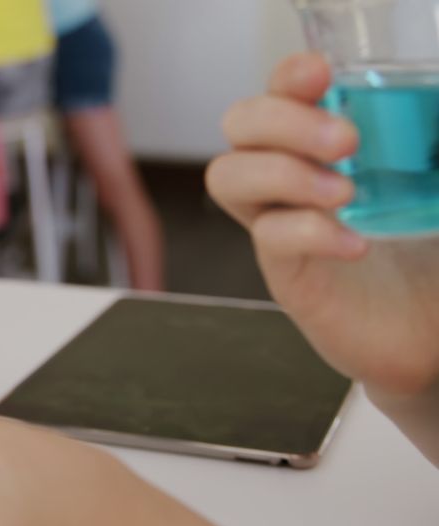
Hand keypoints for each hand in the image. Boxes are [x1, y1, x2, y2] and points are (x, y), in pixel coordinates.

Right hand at [207, 53, 438, 396]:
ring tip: (343, 194)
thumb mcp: (428, 185)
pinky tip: (354, 244)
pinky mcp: (285, 275)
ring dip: (280, 173)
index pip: (280, 93)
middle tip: (344, 141)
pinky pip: (269, 239)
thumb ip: (422, 146)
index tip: (320, 73)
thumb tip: (427, 118)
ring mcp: (278, 225)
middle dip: (280, 121)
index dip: (287, 78)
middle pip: (239, 126)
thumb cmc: (426, 253)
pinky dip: (309, 233)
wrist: (427, 330)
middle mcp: (287, 179)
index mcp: (319, 146)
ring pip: (228, 177)